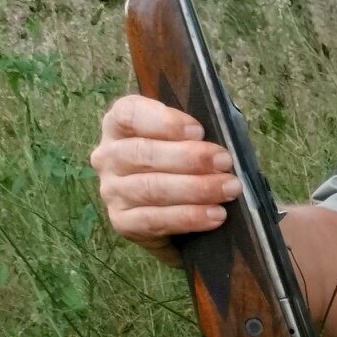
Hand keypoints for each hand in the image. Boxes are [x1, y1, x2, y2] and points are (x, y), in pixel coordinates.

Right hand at [92, 91, 235, 243]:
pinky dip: (189, 217)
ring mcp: (111, 191)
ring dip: (196, 189)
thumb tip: (217, 147)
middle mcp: (108, 156)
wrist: (167, 217)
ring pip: (151, 188)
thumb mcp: (181, 142)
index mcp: (118, 127)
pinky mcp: (121, 222)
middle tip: (224, 162)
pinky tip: (215, 215)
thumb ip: (191, 137)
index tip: (198, 130)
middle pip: (143, 153)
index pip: (129, 114)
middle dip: (190, 158)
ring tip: (229, 189)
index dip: (164, 121)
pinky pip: (154, 220)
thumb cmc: (177, 167)